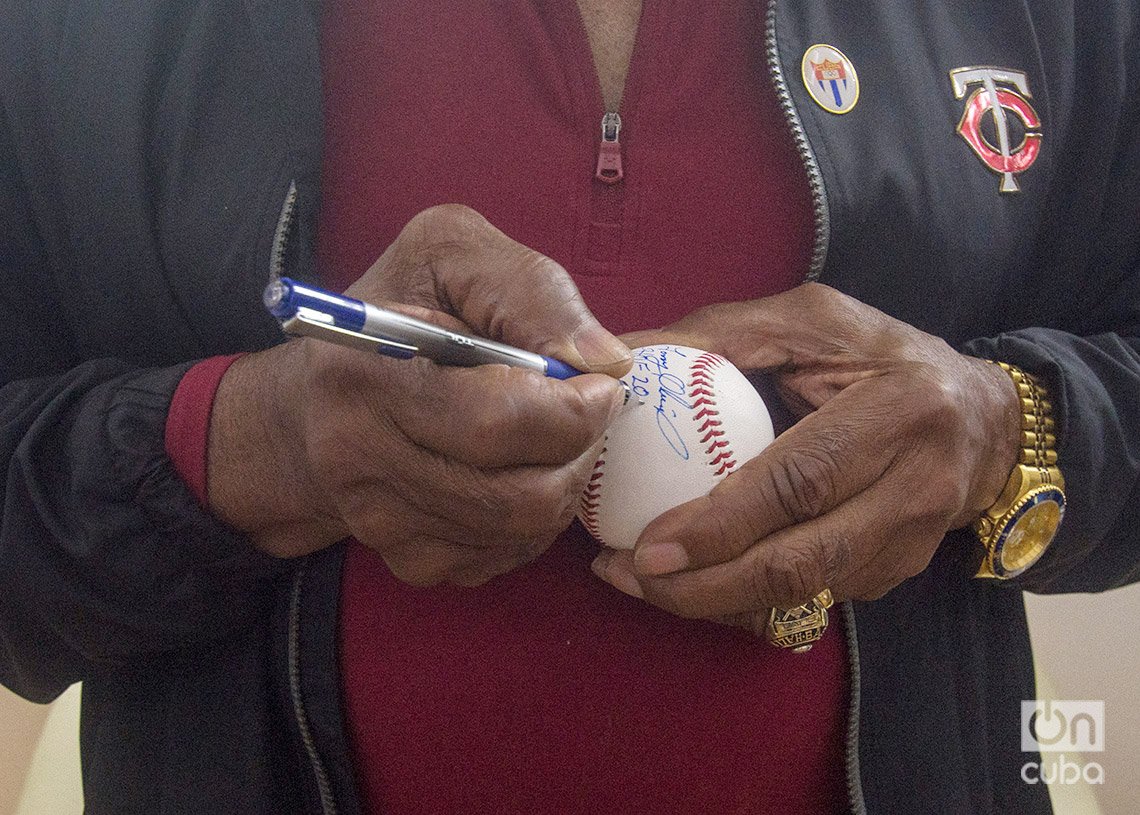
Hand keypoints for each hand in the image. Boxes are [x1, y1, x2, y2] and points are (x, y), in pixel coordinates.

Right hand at [208, 205, 630, 584]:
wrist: (321, 397)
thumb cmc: (402, 310)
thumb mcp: (452, 255)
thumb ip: (530, 290)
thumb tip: (605, 360)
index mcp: (366, 374)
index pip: (497, 422)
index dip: (574, 408)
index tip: (597, 382)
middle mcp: (358, 460)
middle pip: (519, 494)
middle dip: (580, 450)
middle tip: (584, 412)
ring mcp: (378, 522)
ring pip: (522, 531)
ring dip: (564, 483)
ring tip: (552, 437)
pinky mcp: (405, 559)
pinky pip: (505, 556)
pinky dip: (534, 519)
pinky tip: (516, 470)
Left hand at [592, 283, 1019, 630]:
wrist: (983, 419)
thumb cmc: (879, 357)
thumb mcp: (810, 321)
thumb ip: (720, 335)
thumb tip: (623, 355)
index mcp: (899, 411)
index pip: (800, 481)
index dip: (722, 522)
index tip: (648, 543)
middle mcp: (916, 487)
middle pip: (801, 562)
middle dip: (704, 586)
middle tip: (627, 574)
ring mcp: (912, 543)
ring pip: (802, 596)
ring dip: (714, 602)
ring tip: (640, 581)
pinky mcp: (895, 573)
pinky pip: (810, 601)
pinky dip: (744, 600)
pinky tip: (693, 580)